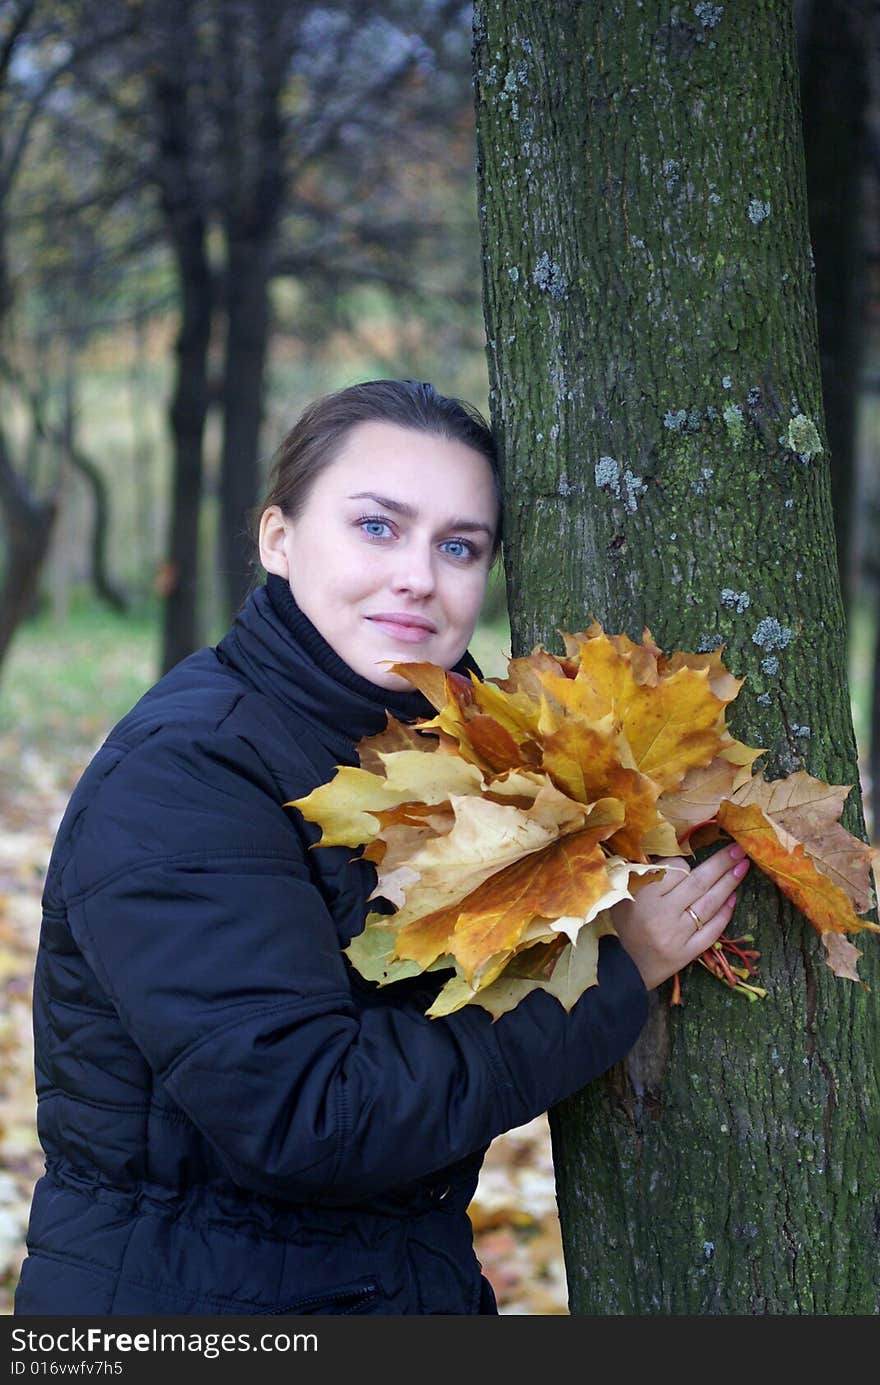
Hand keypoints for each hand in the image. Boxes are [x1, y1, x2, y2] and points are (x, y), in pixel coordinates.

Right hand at [610, 843, 750, 989]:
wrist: (624, 968)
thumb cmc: (626, 925)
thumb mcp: (625, 895)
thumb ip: (647, 875)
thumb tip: (677, 856)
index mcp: (643, 895)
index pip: (675, 869)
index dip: (686, 863)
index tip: (689, 863)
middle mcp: (662, 914)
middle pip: (698, 883)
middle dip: (721, 864)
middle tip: (738, 849)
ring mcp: (677, 935)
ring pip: (709, 904)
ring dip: (729, 884)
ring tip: (742, 867)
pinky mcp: (687, 953)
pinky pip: (712, 930)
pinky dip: (724, 914)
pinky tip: (733, 898)